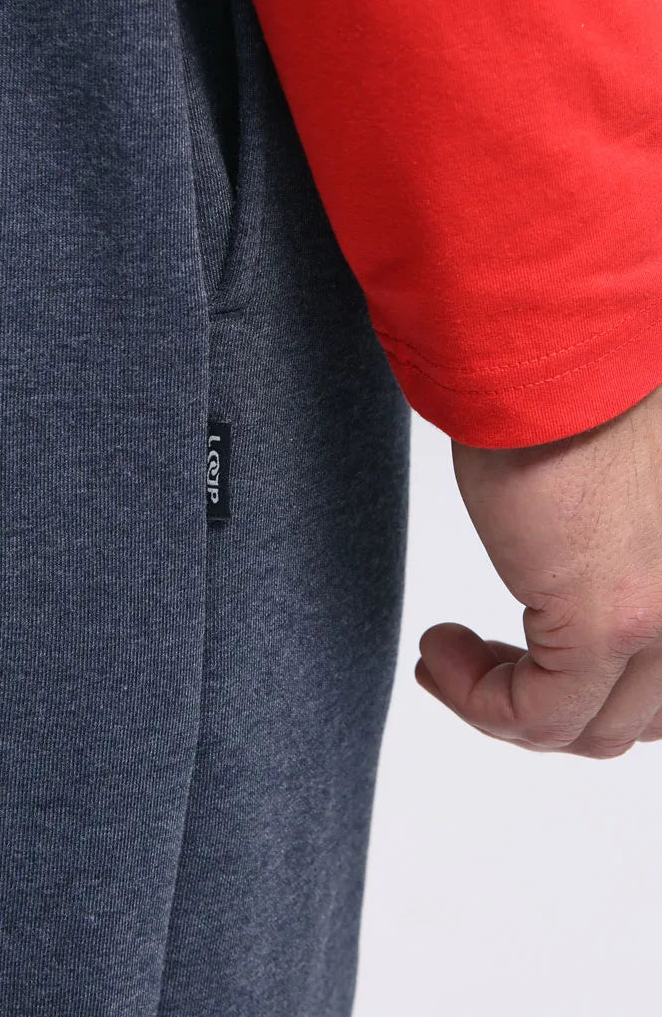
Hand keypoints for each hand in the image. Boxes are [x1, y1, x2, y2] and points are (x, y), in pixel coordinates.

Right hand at [414, 381, 661, 757]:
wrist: (556, 342)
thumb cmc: (578, 388)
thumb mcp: (616, 495)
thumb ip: (618, 555)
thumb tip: (573, 574)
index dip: (589, 689)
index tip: (514, 655)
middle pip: (632, 716)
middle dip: (548, 707)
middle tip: (482, 667)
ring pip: (588, 728)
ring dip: (504, 708)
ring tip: (447, 660)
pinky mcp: (606, 616)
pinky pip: (537, 712)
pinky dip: (478, 701)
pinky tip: (438, 654)